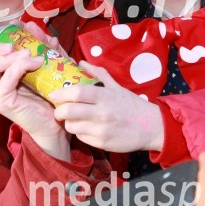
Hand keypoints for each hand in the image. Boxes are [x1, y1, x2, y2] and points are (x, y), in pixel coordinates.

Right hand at [0, 24, 69, 160]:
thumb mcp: (41, 66)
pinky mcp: (3, 102)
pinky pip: (5, 79)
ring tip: (26, 53)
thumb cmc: (47, 96)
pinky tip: (34, 62)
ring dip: (6, 55)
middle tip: (12, 43)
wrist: (54, 124)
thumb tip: (36, 28)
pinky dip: (19, 66)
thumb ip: (38, 47)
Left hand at [50, 62, 164, 152]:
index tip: (53, 94)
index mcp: (105, 96)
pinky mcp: (102, 144)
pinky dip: (80, 132)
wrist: (150, 127)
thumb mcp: (116, 87)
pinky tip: (87, 127)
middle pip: (69, 111)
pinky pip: (81, 137)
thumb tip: (80, 61)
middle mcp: (102, 113)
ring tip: (74, 119)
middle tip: (58, 109)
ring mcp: (101, 130)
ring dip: (68, 122)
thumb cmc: (131, 105)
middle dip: (58, 111)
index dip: (61, 93)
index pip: (77, 92)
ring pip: (71, 126)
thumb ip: (97, 73)